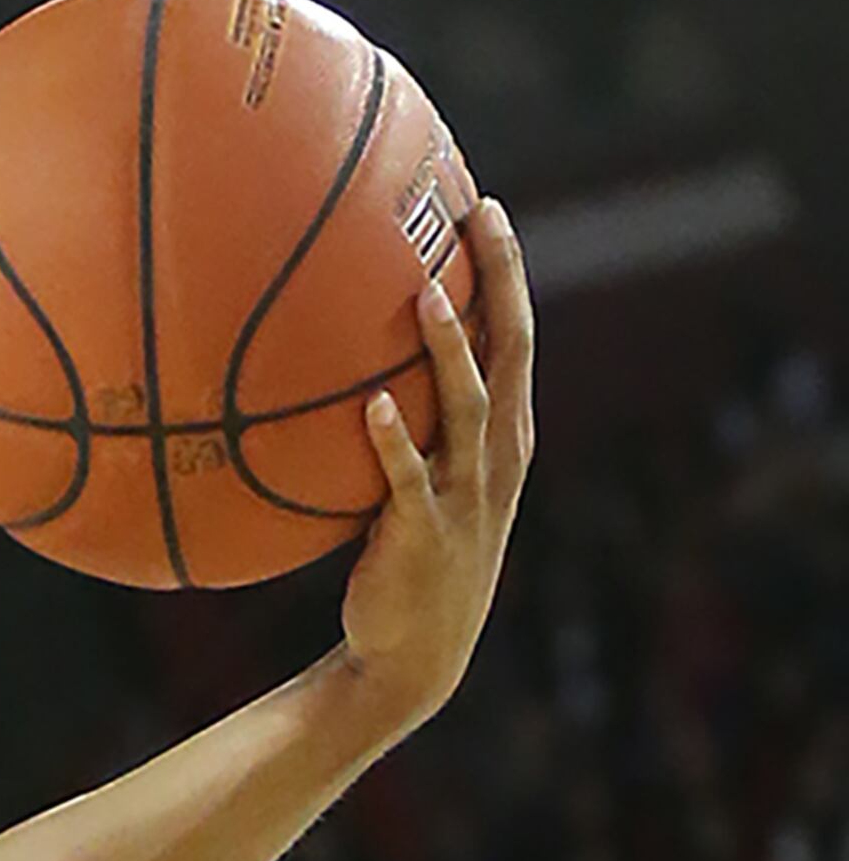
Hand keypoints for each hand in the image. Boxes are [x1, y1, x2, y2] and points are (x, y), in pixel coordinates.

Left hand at [342, 197, 533, 726]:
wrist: (414, 653)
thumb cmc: (408, 555)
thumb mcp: (422, 479)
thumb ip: (405, 423)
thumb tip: (343, 359)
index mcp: (504, 437)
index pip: (517, 337)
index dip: (507, 273)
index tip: (486, 207)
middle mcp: (497, 456)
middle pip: (512, 352)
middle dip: (501, 282)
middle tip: (480, 217)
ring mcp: (465, 495)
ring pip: (468, 408)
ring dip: (449, 352)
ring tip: (427, 294)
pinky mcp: (423, 534)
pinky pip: (408, 480)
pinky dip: (394, 443)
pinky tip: (372, 407)